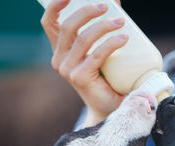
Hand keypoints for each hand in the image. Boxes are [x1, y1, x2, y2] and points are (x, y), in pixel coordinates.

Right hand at [41, 0, 126, 126]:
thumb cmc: (107, 77)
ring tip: (121, 23)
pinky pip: (96, 54)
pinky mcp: (79, 78)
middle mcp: (59, 59)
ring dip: (104, 26)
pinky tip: (124, 38)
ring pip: (83, 38)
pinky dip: (111, 43)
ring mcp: (67, 69)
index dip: (56, 5)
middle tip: (107, 5)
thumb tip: (114, 2)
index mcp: (60, 50)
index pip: (50, 22)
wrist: (109, 106)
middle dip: (87, 11)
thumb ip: (102, 28)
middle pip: (68, 26)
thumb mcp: (101, 49)